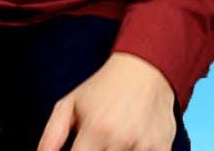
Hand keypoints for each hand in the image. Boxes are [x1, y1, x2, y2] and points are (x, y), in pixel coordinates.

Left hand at [37, 52, 176, 150]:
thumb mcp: (69, 105)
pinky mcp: (162, 148)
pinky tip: (130, 143)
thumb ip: (51, 135)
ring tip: (112, 141)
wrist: (145, 70)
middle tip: (94, 144)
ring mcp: (144, 146)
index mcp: (95, 129)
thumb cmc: (103, 89)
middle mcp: (120, 139)